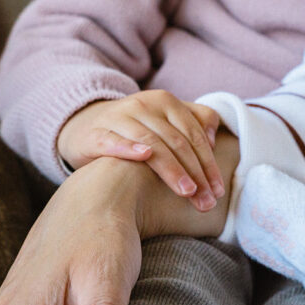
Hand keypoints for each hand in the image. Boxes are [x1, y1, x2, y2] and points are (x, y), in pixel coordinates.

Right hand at [57, 89, 223, 210]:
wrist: (87, 127)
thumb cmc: (138, 131)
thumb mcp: (167, 122)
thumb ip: (195, 123)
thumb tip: (212, 141)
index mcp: (166, 102)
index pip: (194, 135)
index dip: (209, 163)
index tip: (218, 191)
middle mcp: (144, 105)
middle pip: (177, 142)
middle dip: (196, 174)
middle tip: (207, 202)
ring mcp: (118, 117)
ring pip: (151, 143)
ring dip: (172, 169)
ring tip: (187, 192)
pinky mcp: (96, 133)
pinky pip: (113, 140)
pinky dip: (129, 147)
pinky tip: (144, 157)